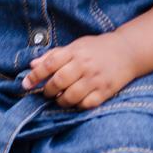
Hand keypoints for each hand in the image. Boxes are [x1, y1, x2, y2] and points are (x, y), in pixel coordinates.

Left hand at [21, 33, 136, 109]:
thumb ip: (54, 55)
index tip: (25, 84)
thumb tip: (32, 65)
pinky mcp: (105, 92)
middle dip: (48, 90)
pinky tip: (76, 101)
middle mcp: (84, 65)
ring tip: (60, 98)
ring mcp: (95, 79)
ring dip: (61, 100)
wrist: (127, 52)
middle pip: (59, 81)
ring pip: (71, 96)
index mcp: (75, 51)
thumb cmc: (96, 48)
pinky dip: (77, 106)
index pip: (50, 64)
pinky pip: (86, 105)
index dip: (35, 76)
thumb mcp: (76, 46)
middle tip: (47, 92)